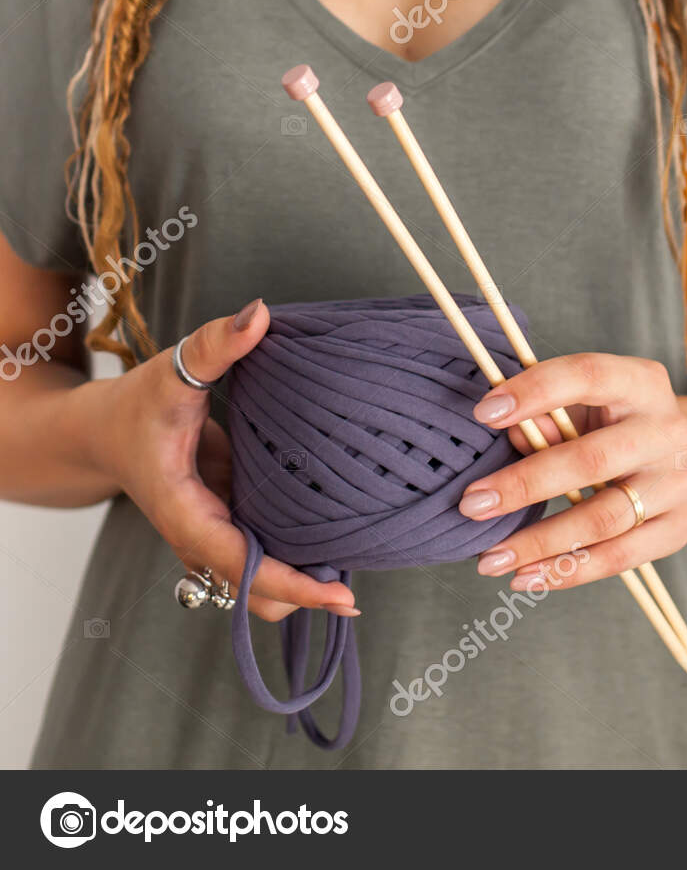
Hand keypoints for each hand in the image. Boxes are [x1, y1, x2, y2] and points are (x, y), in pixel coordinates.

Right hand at [63, 300, 357, 620]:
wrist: (107, 430)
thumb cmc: (139, 403)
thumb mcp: (173, 370)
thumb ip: (215, 345)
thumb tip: (259, 314)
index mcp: (184, 512)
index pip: (240, 565)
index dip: (291, 584)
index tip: (340, 596)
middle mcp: (201, 538)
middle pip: (254, 595)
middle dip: (301, 597)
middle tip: (354, 589)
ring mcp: (216, 538)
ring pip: (260, 588)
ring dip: (300, 585)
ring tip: (350, 568)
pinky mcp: (231, 528)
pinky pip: (265, 561)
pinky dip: (296, 561)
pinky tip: (336, 546)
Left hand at [457, 353, 686, 590]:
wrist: (682, 460)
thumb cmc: (614, 426)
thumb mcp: (583, 406)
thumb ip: (548, 416)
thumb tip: (511, 434)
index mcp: (642, 382)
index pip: (588, 376)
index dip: (535, 392)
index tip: (483, 414)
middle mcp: (669, 430)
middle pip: (593, 460)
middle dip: (525, 485)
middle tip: (472, 505)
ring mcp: (678, 482)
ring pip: (605, 519)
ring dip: (541, 541)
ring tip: (490, 558)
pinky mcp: (678, 527)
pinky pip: (622, 556)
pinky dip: (570, 571)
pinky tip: (528, 576)